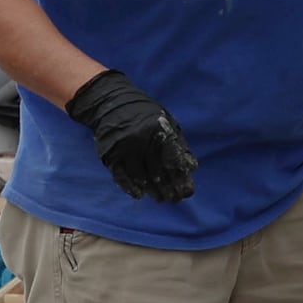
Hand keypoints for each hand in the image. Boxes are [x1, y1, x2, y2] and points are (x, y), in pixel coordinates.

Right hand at [65, 68, 195, 204]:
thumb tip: (192, 168)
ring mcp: (124, 148)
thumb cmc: (144, 114)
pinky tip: (139, 194)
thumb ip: (179, 144)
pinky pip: (121, 175)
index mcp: (159, 130)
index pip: (173, 160)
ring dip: (152, 190)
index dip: (181, 178)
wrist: (111, 102)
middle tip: (174, 199)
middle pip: (158, 171)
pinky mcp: (111, 154)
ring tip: (160, 198)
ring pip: (140, 176)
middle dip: (168, 188)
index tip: (187, 192)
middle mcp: (142, 139)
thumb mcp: (166, 122)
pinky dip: (130, 187)